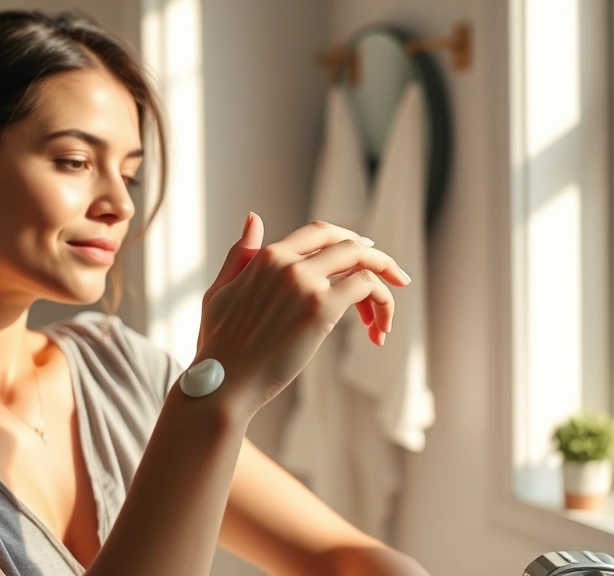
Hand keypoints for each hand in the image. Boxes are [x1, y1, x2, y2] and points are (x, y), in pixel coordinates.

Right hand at [194, 213, 410, 416]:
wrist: (220, 383)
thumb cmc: (218, 347)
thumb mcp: (220, 291)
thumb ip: (239, 255)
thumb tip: (253, 218)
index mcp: (265, 257)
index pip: (318, 232)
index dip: (346, 239)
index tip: (365, 253)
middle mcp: (287, 263)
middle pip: (346, 243)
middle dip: (377, 258)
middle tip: (395, 278)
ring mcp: (305, 283)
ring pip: (363, 263)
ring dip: (384, 288)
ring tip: (383, 322)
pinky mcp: (321, 309)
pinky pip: (366, 289)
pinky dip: (381, 306)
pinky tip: (377, 332)